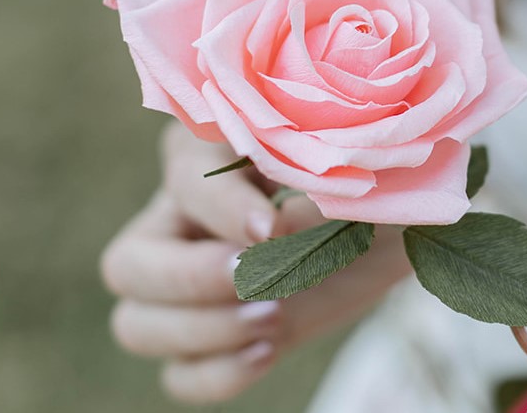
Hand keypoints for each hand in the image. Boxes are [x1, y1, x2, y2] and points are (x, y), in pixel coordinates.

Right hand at [100, 121, 410, 403]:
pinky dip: (217, 374)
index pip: (182, 179)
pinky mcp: (218, 334)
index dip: (220, 209)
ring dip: (202, 331)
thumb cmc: (373, 176)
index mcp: (207, 152)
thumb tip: (268, 234)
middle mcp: (181, 217)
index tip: (270, 228)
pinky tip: (268, 349)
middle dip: (189, 280)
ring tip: (273, 316)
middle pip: (128, 264)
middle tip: (257, 281)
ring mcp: (190, 284)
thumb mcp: (347, 171)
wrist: (399, 223)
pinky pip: (181, 375)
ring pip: (137, 325)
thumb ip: (304, 195)